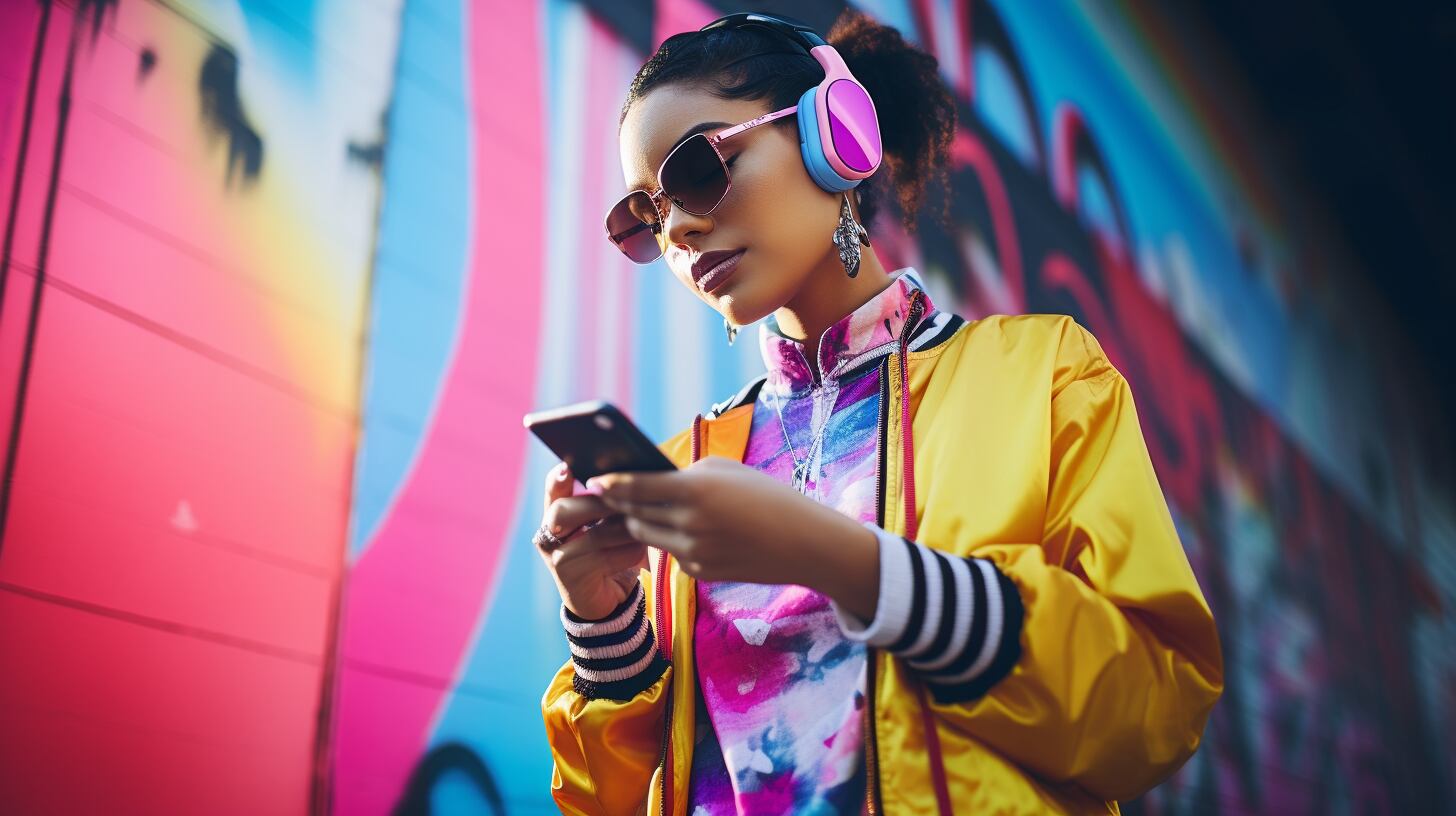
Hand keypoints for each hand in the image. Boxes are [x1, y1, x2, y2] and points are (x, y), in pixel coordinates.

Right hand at [537, 462, 649, 620]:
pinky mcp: (571, 578)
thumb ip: (608, 502)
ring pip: (594, 534)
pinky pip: (606, 558)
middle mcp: (548, 534)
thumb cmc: (611, 550)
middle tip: (627, 499)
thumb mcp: (607, 522)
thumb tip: (632, 477)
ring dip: (625, 529)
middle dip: (600, 502)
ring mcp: (556, 557)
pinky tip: (640, 552)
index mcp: (555, 513)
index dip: (557, 480)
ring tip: (646, 524)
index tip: (567, 468)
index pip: (552, 491)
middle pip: (564, 510)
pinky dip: (630, 553)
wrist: (607, 597)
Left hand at [588, 457, 879, 613]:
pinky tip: (681, 530)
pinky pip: (671, 553)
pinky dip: (670, 540)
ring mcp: (692, 554)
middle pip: (634, 515)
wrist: (804, 544)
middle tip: (608, 494)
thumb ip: (685, 474)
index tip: (595, 479)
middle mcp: (688, 525)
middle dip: (621, 505)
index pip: (636, 487)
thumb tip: (652, 481)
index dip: (611, 483)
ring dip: (642, 523)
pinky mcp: (699, 574)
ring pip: (646, 537)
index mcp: (694, 492)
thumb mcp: (726, 471)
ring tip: (638, 509)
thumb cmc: (767, 497)